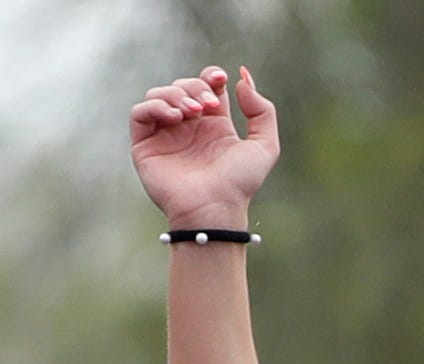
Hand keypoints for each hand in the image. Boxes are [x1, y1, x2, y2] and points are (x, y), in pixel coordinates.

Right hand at [132, 64, 275, 229]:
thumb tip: (241, 78)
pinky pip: (139, 112)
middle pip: (183, 86)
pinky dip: (155, 106)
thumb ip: (262, 112)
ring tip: (191, 112)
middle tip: (208, 107)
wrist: (214, 207)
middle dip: (196, 87)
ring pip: (159, 94)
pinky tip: (174, 116)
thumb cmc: (239, 183)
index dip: (211, 76)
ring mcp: (165, 134)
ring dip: (176, 95)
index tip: (221, 77)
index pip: (207, 87)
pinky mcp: (145, 144)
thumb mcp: (264, 147)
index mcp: (214, 126)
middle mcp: (188, 127)